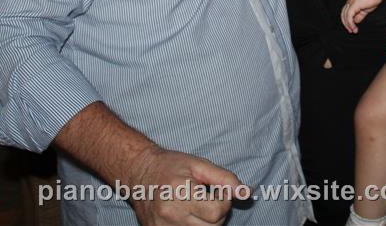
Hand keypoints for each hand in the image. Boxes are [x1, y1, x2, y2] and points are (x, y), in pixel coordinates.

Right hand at [129, 146, 247, 225]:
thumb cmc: (171, 165)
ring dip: (207, 223)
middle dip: (218, 214)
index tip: (217, 191)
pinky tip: (188, 215)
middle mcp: (169, 213)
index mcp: (180, 192)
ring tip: (197, 206)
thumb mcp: (199, 165)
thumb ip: (225, 179)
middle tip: (208, 198)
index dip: (224, 201)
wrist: (139, 172)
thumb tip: (246, 193)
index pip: (218, 211)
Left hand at [342, 0, 381, 32]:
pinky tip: (354, 28)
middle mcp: (349, 1)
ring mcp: (350, 3)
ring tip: (353, 31)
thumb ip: (360, 15)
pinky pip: (349, 16)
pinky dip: (350, 23)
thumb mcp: (365, 9)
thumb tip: (356, 22)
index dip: (348, 20)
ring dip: (349, 25)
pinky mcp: (353, 5)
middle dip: (346, 24)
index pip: (346, 12)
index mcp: (352, 1)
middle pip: (343, 14)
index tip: (352, 27)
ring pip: (345, 16)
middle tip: (351, 31)